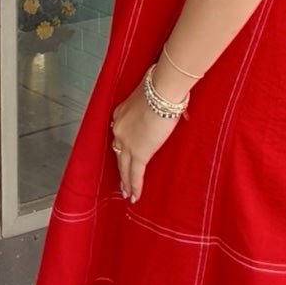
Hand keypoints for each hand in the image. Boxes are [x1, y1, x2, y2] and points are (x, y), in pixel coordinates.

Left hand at [110, 82, 179, 202]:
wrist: (161, 91)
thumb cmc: (160, 87)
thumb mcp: (150, 96)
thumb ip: (153, 105)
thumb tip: (167, 106)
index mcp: (120, 115)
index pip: (120, 136)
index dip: (122, 147)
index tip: (123, 154)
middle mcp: (119, 130)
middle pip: (118, 154)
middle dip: (121, 169)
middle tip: (122, 183)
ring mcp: (127, 143)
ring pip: (124, 168)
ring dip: (126, 182)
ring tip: (128, 194)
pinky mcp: (139, 152)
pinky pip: (135, 174)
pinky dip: (135, 186)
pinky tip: (135, 196)